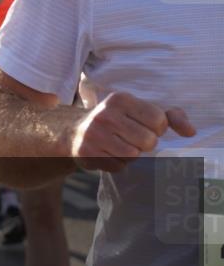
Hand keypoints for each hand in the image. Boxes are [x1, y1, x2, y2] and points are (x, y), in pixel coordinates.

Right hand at [71, 92, 195, 172]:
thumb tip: (190, 132)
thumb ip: (171, 117)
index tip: (146, 127)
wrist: (74, 130)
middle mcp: (106, 114)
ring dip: (132, 155)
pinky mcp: (87, 152)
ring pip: (133, 155)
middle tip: (133, 139)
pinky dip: (118, 164)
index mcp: (120, 99)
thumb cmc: (116, 120)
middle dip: (145, 144)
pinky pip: (118, 166)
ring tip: (121, 146)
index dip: (158, 129)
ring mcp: (94, 133)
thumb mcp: (140, 110)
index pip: (158, 120)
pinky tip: (109, 153)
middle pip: (148, 140)